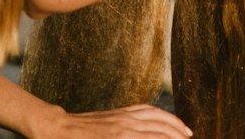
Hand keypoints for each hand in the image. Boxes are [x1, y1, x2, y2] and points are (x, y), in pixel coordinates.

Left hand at [44, 103, 191, 137]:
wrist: (57, 131)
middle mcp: (128, 125)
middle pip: (162, 129)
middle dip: (178, 136)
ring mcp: (124, 115)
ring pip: (156, 116)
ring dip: (174, 123)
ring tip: (186, 132)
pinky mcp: (119, 111)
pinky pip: (145, 108)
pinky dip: (159, 112)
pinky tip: (165, 117)